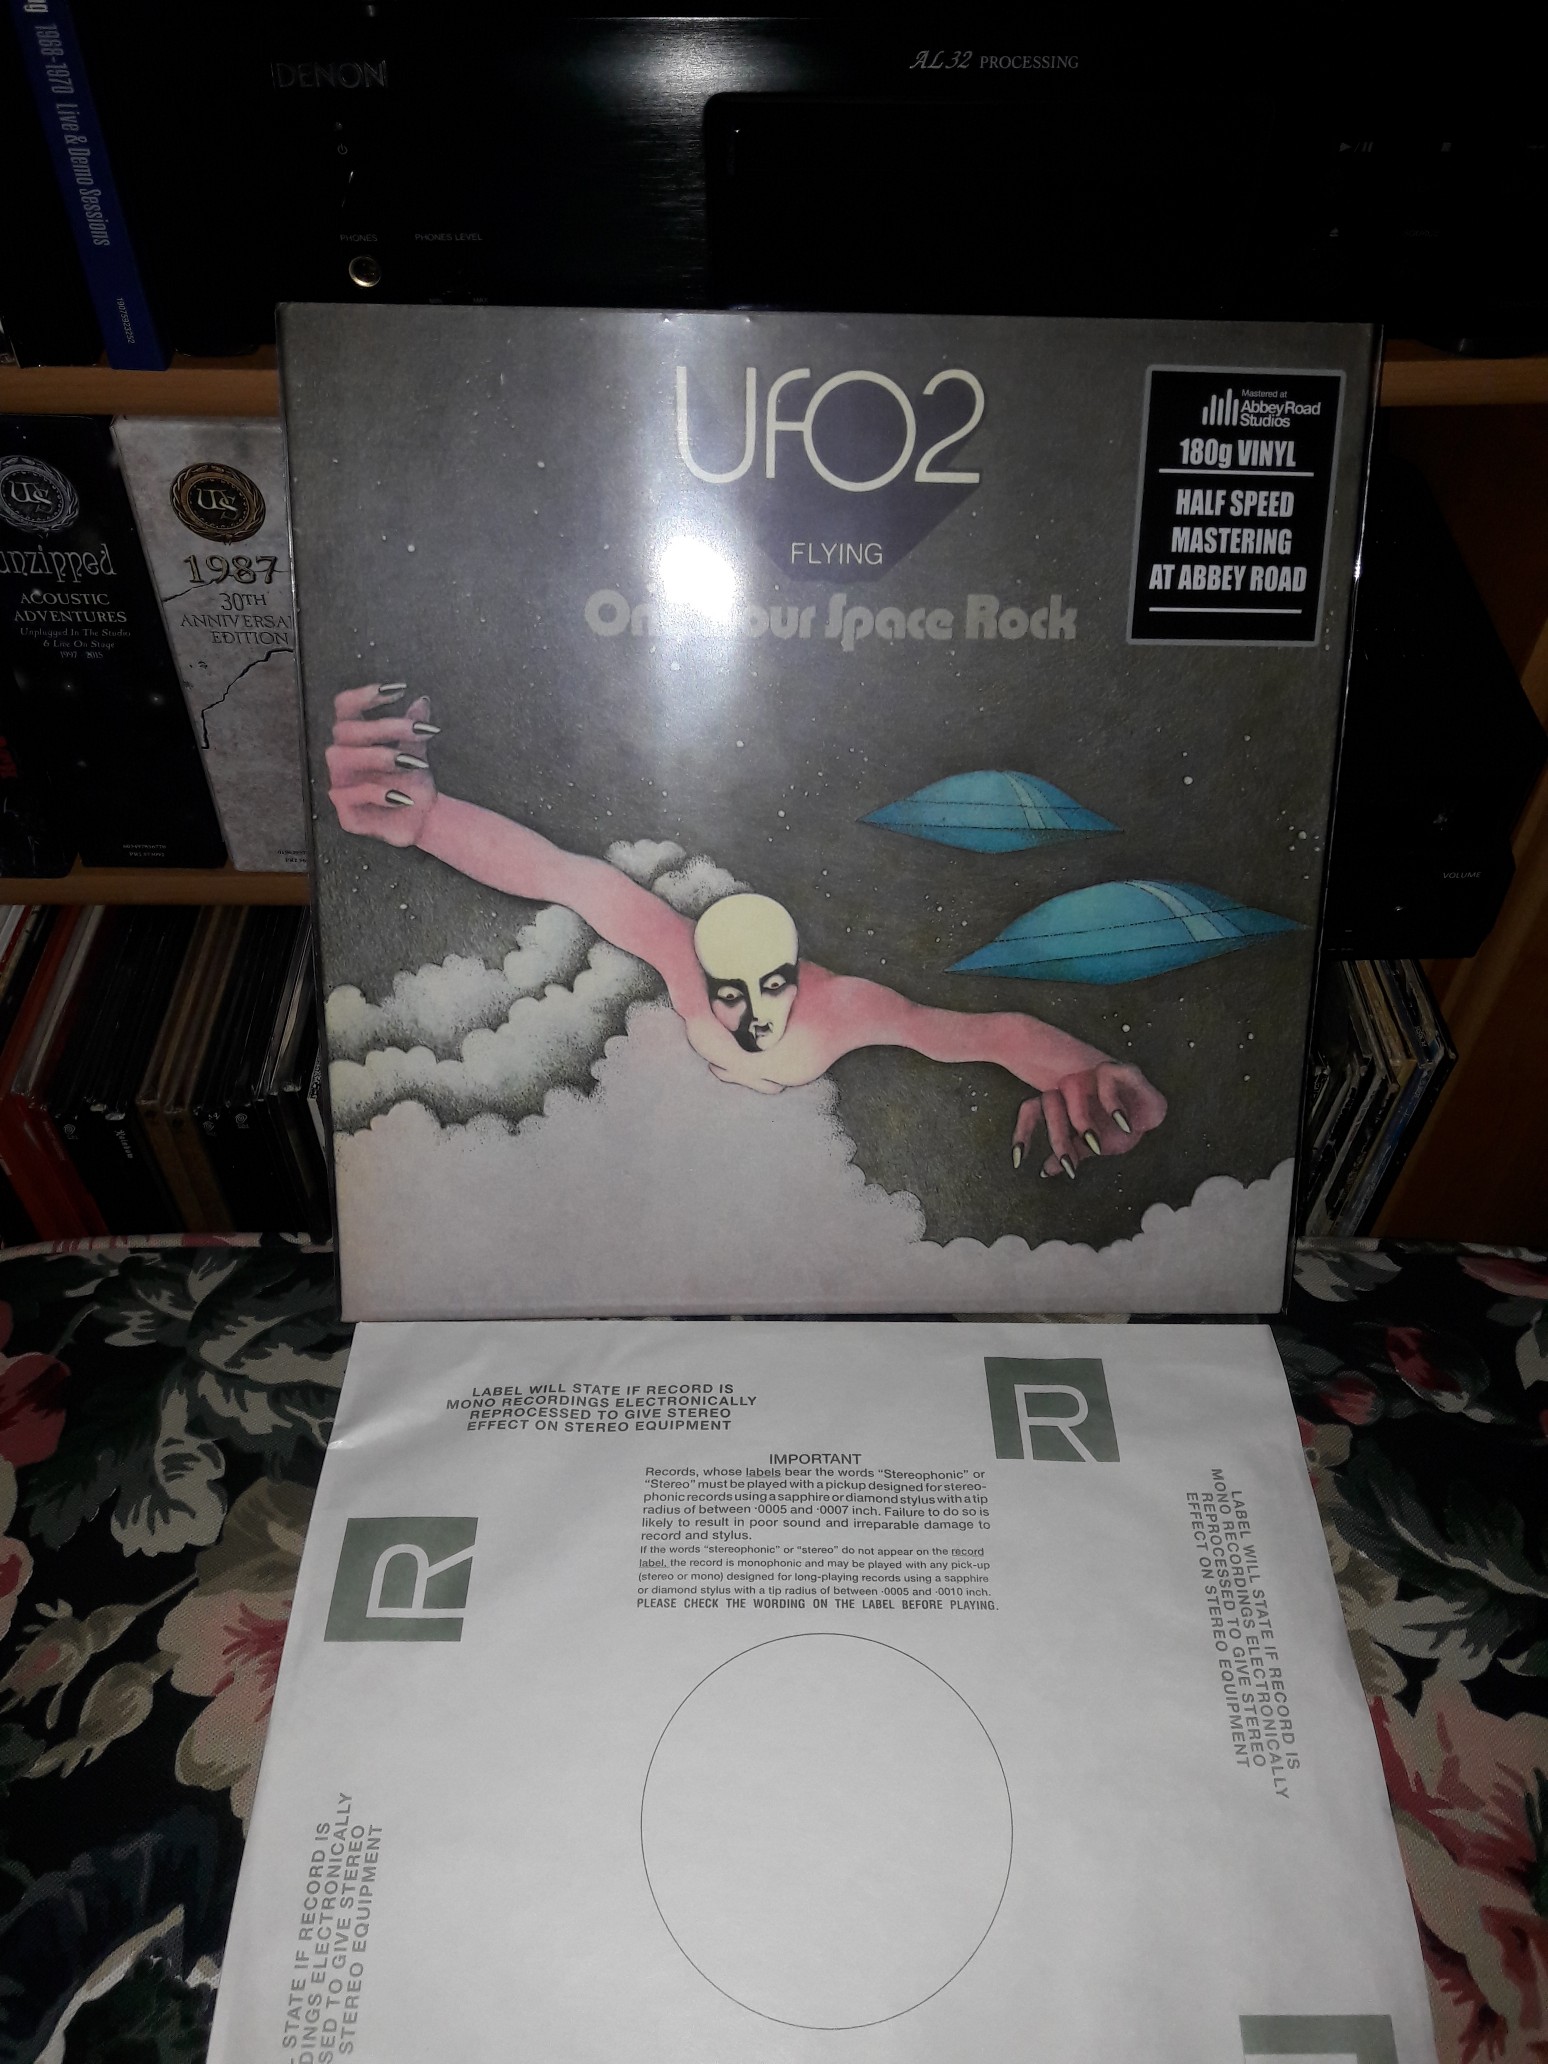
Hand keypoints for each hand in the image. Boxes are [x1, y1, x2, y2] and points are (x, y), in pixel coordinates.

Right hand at [325, 683, 438, 847]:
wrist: (422, 821)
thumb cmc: (413, 783)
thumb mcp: (418, 753)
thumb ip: (415, 728)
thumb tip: (421, 701)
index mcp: (354, 741)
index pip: (345, 707)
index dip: (364, 695)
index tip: (398, 689)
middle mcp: (342, 760)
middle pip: (346, 730)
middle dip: (385, 727)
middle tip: (420, 730)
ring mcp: (340, 785)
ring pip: (343, 757)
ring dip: (379, 755)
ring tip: (412, 762)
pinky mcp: (345, 813)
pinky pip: (352, 794)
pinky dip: (380, 792)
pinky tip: (404, 797)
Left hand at [1011, 1062, 1166, 1179]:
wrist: (1152, 1112)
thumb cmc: (1120, 1127)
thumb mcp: (1092, 1144)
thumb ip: (1072, 1152)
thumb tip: (1046, 1170)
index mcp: (1062, 1100)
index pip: (1031, 1110)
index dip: (1023, 1133)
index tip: (1019, 1161)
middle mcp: (1073, 1085)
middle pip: (1050, 1102)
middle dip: (1059, 1136)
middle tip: (1069, 1162)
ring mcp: (1093, 1075)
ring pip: (1072, 1088)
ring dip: (1081, 1119)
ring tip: (1095, 1143)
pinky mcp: (1120, 1069)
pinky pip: (1108, 1078)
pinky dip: (1112, 1100)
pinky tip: (1121, 1121)